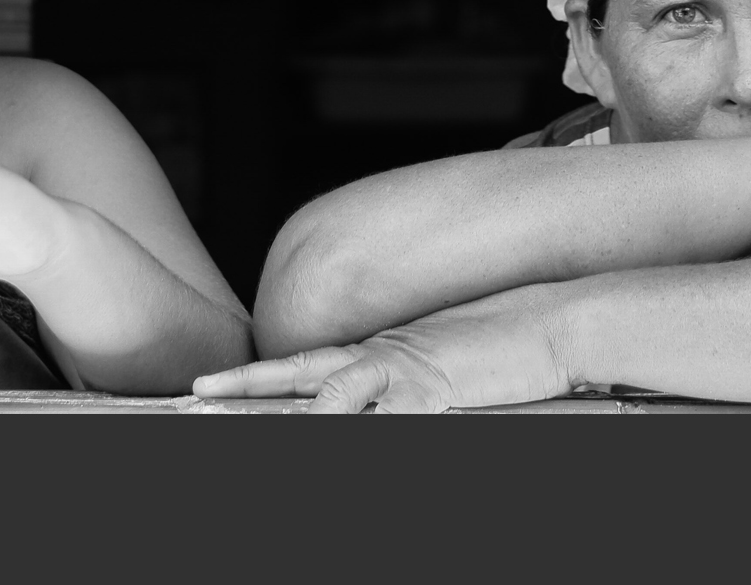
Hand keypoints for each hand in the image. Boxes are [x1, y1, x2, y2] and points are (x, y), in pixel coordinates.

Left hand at [192, 283, 575, 413]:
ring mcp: (404, 371)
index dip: (257, 374)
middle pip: (297, 369)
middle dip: (246, 382)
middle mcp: (380, 358)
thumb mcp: (438, 372)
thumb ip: (399, 384)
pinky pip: (387, 414)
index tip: (213, 382)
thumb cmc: (501, 350)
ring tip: (252, 416)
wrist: (550, 322)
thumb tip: (372, 407)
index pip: (302, 365)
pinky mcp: (434, 391)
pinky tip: (330, 427)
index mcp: (376, 353)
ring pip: (332, 391)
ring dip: (293, 413)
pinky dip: (356, 423)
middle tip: (199, 387)